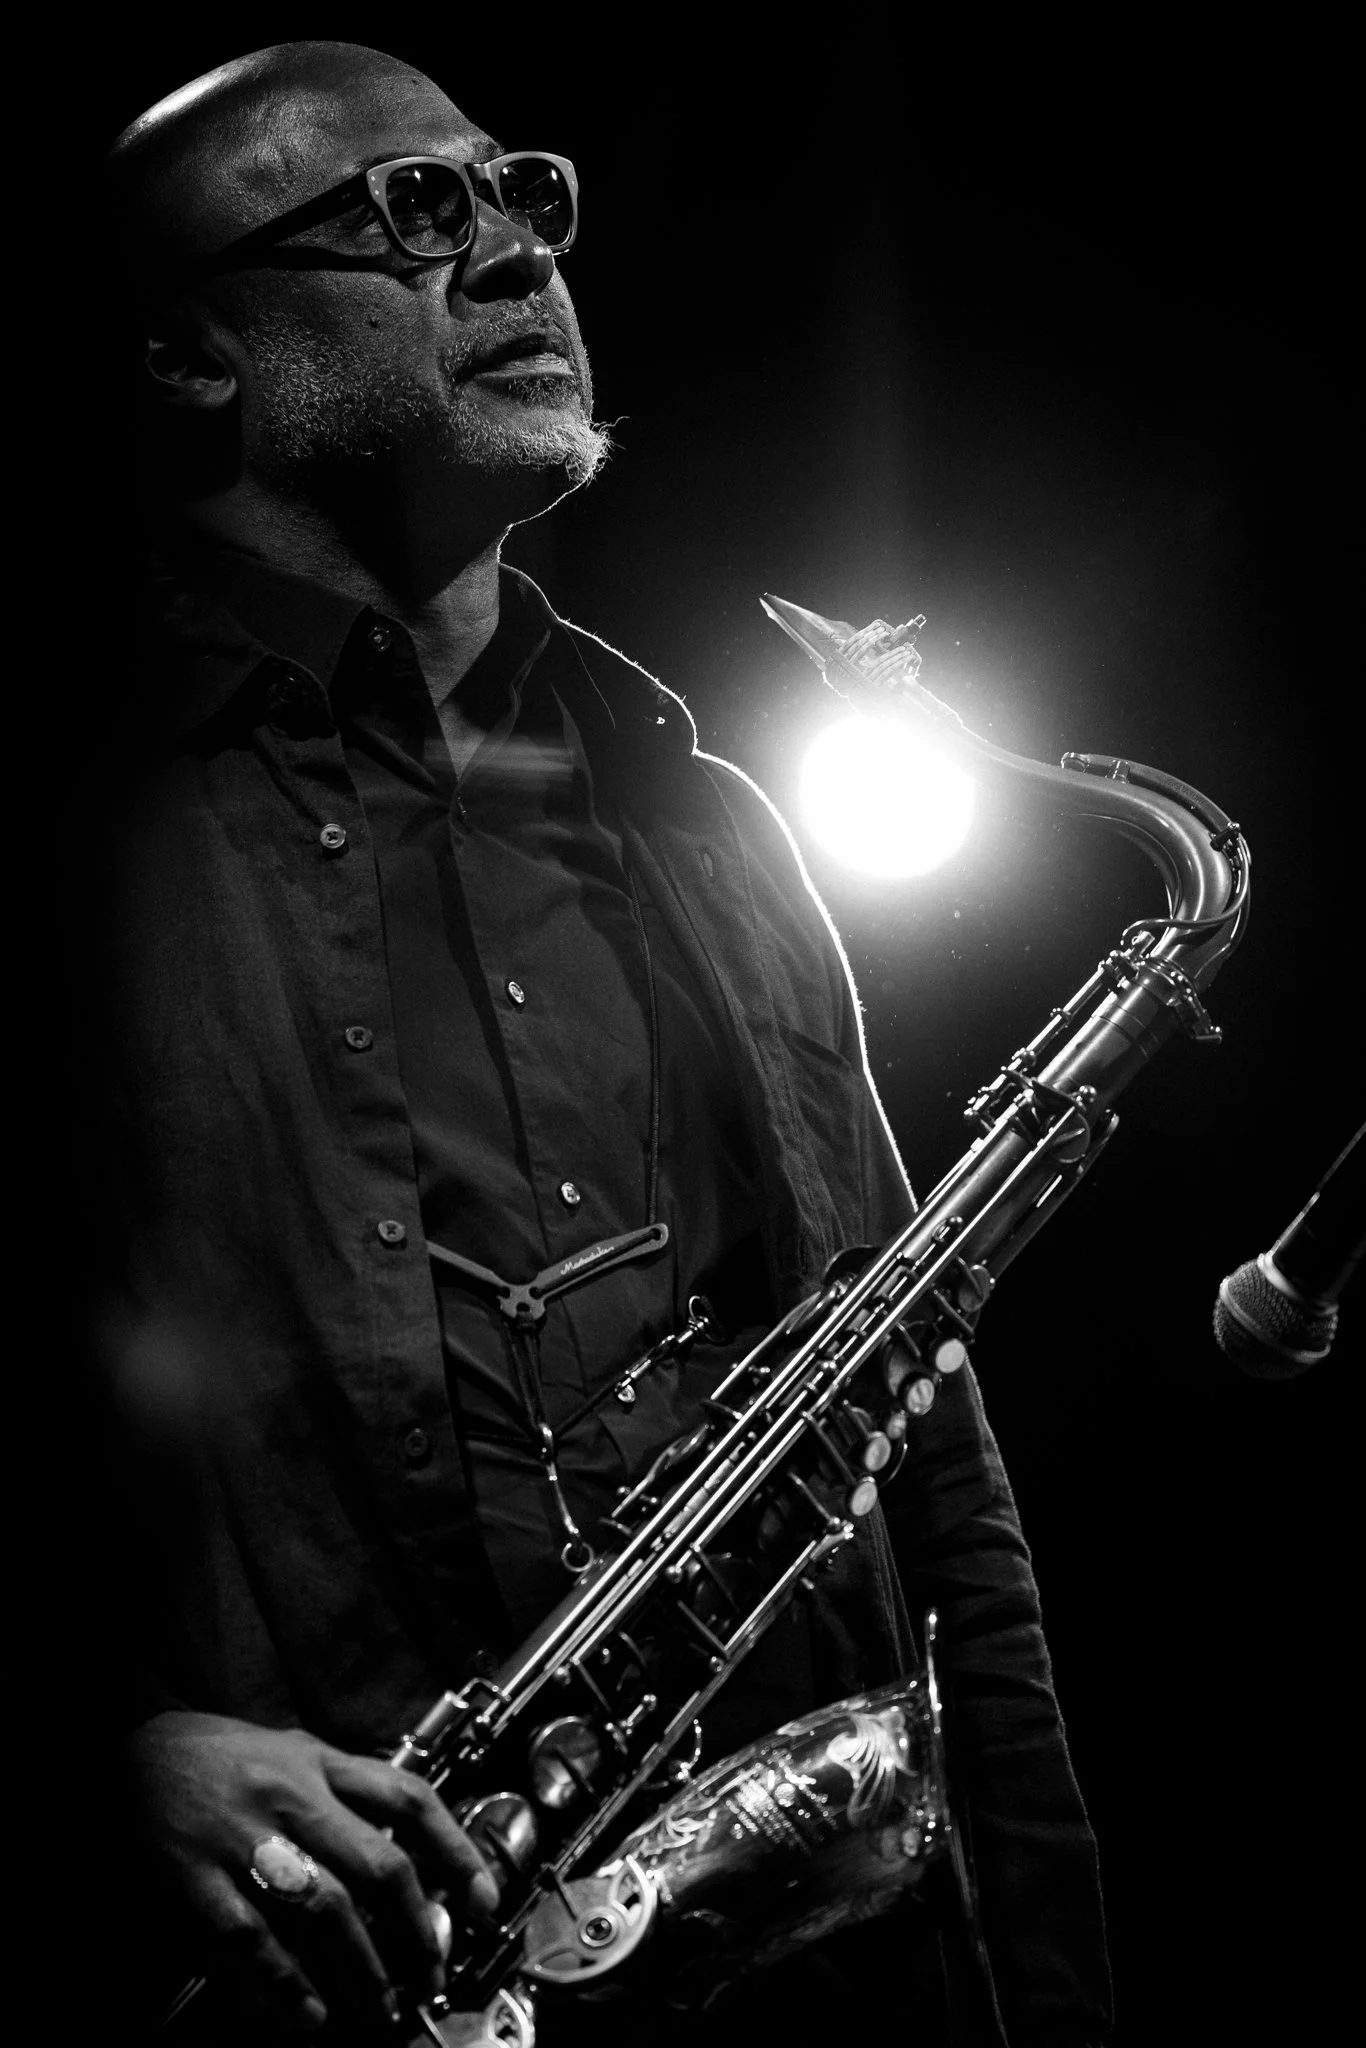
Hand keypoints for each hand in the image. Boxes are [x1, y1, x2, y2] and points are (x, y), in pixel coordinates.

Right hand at [133, 1709, 499, 2038]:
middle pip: (379, 1865)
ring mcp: (244, 1838)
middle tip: (431, 1973)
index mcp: (318, 1762)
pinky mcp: (195, 1879)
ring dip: (363, 1970)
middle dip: (417, 1930)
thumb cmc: (213, 1755)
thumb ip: (342, 1785)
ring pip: (325, 1908)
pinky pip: (250, 1939)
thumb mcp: (288, 1749)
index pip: (409, 1799)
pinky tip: (309, 2014)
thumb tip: (405, 1833)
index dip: (456, 1852)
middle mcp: (291, 1796)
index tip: (482, 1900)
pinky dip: (285, 1983)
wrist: (129, 1750)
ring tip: (381, 2011)